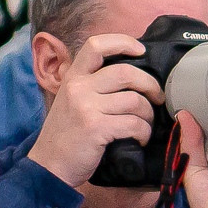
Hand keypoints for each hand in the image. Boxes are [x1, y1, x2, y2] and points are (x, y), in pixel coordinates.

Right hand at [28, 34, 159, 187]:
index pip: (96, 45)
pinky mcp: (96, 128)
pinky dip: (143, 132)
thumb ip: (93, 85)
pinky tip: (139, 139)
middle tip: (158, 98)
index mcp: (73, 77)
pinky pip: (134, 124)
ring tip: (145, 125)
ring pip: (135, 101)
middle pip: (126, 73)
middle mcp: (78, 88)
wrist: (50, 165)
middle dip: (150, 85)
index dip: (123, 42)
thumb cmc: (69, 135)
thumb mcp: (73, 101)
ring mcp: (86, 107)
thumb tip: (132, 74)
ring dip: (148, 115)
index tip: (141, 50)